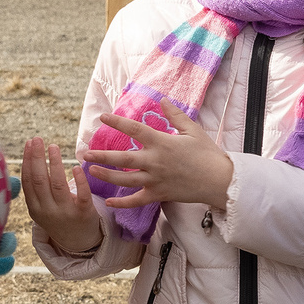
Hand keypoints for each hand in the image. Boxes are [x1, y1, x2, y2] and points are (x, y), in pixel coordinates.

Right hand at [21, 137, 102, 255]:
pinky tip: (76, 167)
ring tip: (53, 146)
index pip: (28, 181)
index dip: (27, 161)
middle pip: (40, 180)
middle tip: (37, 139)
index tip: (29, 143)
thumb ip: (35, 189)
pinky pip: (82, 196)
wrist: (78, 243)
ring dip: (55, 163)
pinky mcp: (84, 214)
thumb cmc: (58, 218)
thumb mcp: (41, 208)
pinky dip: (79, 181)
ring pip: (58, 185)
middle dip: (37, 158)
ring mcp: (65, 213)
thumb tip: (29, 158)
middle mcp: (47, 211)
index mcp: (34, 208)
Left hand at [84, 112, 234, 213]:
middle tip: (84, 153)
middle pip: (123, 159)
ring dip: (106, 176)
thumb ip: (175, 115)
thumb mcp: (192, 130)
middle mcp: (155, 161)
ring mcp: (156, 180)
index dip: (117, 122)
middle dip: (102, 156)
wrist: (220, 180)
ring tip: (91, 171)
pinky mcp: (159, 195)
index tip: (102, 117)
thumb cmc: (208, 153)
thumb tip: (162, 100)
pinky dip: (122, 203)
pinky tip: (108, 201)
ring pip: (125, 179)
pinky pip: (137, 201)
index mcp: (162, 143)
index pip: (135, 129)